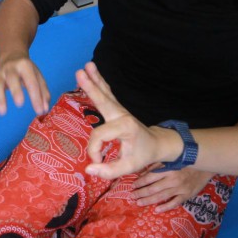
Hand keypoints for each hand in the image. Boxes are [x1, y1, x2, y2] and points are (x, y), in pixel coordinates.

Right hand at [0, 53, 50, 115]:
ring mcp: (0, 75)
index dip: (36, 96)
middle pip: (12, 79)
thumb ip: (43, 92)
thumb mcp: (38, 76)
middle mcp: (10, 69)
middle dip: (16, 91)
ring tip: (2, 112)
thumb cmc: (27, 70)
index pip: (31, 82)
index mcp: (25, 66)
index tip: (39, 111)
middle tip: (20, 103)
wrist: (12, 56)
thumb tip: (44, 109)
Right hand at [76, 62, 178, 178]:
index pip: (99, 137)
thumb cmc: (143, 154)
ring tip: (86, 66)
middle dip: (90, 87)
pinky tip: (92, 72)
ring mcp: (120, 110)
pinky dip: (99, 83)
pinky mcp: (118, 109)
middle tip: (80, 72)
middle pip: (103, 100)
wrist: (157, 144)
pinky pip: (107, 94)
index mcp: (125, 127)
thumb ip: (109, 170)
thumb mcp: (130, 166)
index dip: (94, 151)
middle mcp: (122, 115)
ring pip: (105, 93)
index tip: (98, 162)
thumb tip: (89, 169)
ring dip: (95, 80)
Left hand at [132, 167, 213, 211]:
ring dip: (149, 200)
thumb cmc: (185, 162)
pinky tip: (156, 210)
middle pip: (153, 188)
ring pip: (161, 196)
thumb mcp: (171, 160)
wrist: (205, 166)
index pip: (150, 177)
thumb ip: (157, 166)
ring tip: (139, 203)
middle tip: (132, 196)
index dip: (140, 182)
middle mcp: (173, 180)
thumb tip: (142, 173)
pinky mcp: (187, 195)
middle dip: (141, 193)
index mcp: (168, 169)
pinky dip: (165, 207)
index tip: (132, 185)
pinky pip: (175, 203)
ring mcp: (180, 188)